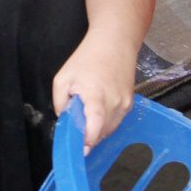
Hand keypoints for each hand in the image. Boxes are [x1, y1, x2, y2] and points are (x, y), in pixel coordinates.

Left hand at [53, 31, 137, 145]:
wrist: (115, 42)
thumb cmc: (89, 57)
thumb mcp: (63, 78)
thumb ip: (60, 103)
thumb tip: (65, 121)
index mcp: (97, 96)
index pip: (95, 129)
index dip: (86, 142)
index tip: (79, 149)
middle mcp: (115, 103)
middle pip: (101, 134)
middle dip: (87, 135)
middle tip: (77, 126)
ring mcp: (125, 105)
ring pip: (109, 130)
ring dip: (96, 130)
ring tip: (87, 113)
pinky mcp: (130, 104)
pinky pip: (115, 122)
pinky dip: (105, 122)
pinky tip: (98, 109)